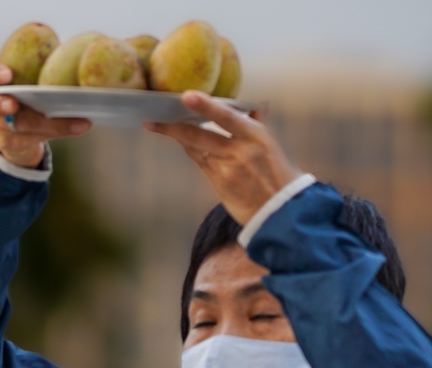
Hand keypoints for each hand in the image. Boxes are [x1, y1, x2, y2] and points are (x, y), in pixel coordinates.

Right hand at [0, 61, 87, 170]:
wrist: (12, 133)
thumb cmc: (21, 95)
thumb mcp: (21, 80)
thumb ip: (33, 65)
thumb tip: (59, 41)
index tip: (7, 74)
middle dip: (1, 105)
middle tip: (14, 105)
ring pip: (18, 126)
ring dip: (44, 123)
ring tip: (67, 119)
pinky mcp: (12, 143)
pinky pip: (36, 137)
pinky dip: (60, 129)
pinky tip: (80, 125)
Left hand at [146, 92, 302, 225]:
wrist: (280, 207)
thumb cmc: (277, 170)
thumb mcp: (271, 142)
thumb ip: (256, 123)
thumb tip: (251, 106)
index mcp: (255, 135)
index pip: (226, 116)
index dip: (205, 105)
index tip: (186, 96)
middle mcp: (238, 150)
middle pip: (198, 135)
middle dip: (172, 127)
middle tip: (151, 121)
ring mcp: (226, 168)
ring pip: (195, 148)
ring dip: (178, 137)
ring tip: (160, 126)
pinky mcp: (218, 183)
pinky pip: (199, 162)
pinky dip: (191, 150)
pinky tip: (183, 143)